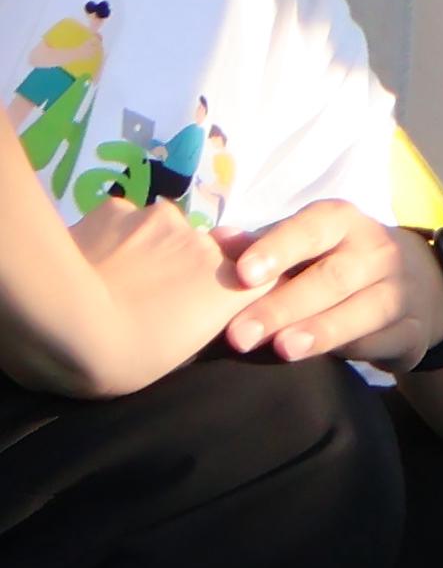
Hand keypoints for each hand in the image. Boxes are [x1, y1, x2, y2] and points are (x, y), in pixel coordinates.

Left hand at [70, 195, 250, 383]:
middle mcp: (207, 243)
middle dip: (181, 267)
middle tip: (148, 296)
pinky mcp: (118, 208)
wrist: (64, 327)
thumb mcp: (181, 354)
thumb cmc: (127, 359)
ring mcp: (162, 219)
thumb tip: (193, 306)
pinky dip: (111, 237)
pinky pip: (121, 221)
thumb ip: (201, 319)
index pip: (254, 274)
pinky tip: (89, 259)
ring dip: (145, 250)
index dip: (228, 287)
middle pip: (203, 251)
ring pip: (159, 232)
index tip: (201, 305)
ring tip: (112, 278)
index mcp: (233, 284)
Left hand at [216, 202, 428, 364]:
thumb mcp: (301, 245)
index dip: (278, 249)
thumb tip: (218, 240)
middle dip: (284, 306)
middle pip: (332, 277)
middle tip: (240, 334)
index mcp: (342, 223)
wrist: (412, 283)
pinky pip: (385, 341)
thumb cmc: (332, 261)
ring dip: (322, 330)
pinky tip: (325, 362)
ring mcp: (401, 290)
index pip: (311, 229)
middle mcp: (377, 251)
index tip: (244, 274)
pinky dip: (355, 351)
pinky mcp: (413, 329)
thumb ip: (259, 246)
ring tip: (283, 349)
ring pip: (363, 310)